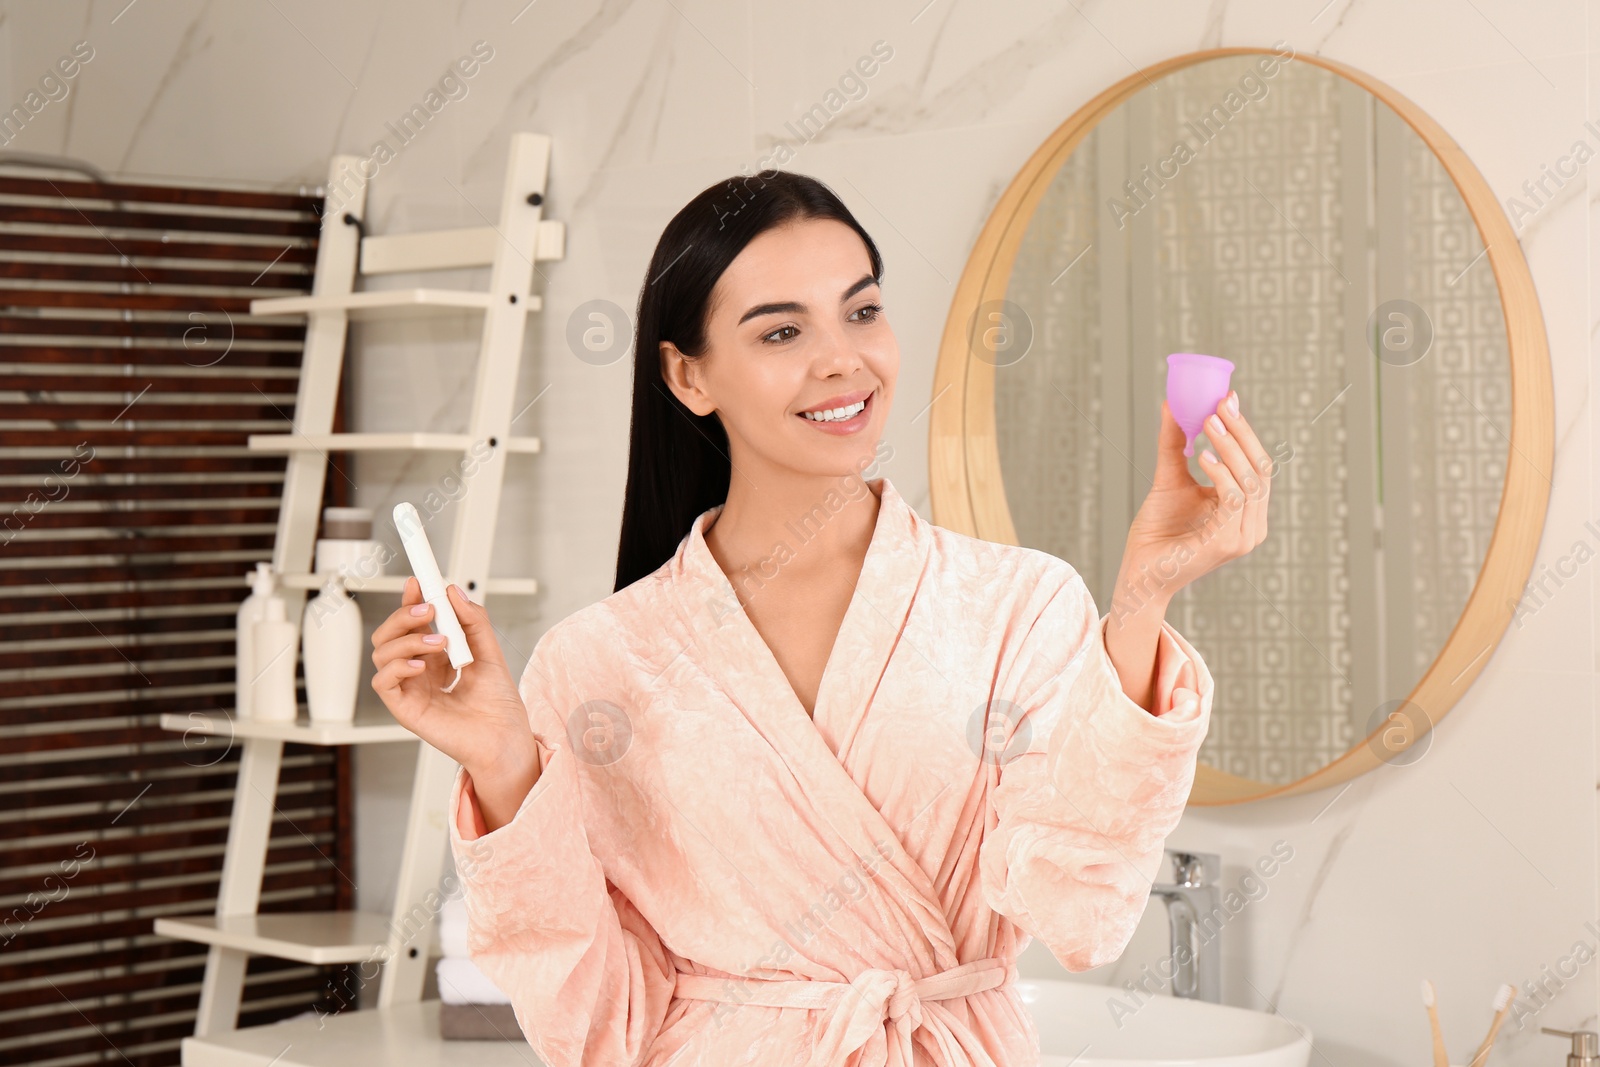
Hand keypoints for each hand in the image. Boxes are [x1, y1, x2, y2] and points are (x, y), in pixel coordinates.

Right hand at [370, 577, 538, 789]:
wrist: (504, 735)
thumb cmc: (498, 702)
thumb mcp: (489, 650)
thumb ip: (473, 620)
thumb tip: (453, 591)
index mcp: (435, 656)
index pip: (412, 622)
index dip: (410, 600)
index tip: (419, 580)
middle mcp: (418, 670)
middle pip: (389, 633)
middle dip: (404, 615)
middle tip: (430, 610)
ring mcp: (409, 688)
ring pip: (381, 652)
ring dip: (407, 639)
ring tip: (440, 643)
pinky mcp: (404, 708)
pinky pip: (382, 682)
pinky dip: (397, 667)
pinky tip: (420, 665)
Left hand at [1121, 390, 1271, 599]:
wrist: (1140, 572)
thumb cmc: (1157, 530)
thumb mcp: (1170, 478)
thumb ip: (1175, 444)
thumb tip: (1172, 404)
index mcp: (1247, 509)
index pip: (1258, 463)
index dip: (1245, 430)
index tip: (1227, 398)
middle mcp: (1252, 524)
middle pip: (1261, 468)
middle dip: (1241, 433)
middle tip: (1219, 405)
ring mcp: (1243, 537)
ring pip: (1251, 481)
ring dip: (1231, 447)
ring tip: (1208, 423)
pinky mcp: (1226, 544)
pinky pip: (1234, 499)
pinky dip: (1222, 474)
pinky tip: (1204, 456)